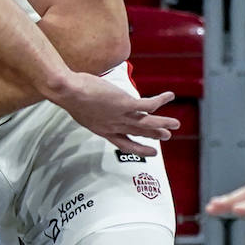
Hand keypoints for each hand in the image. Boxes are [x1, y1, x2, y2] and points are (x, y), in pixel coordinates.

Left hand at [53, 75, 177, 155]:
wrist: (68, 92)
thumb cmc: (70, 96)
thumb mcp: (80, 108)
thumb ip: (92, 111)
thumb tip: (92, 103)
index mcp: (102, 129)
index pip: (123, 142)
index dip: (139, 148)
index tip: (152, 152)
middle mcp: (114, 126)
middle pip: (138, 133)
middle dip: (154, 136)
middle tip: (167, 136)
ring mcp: (120, 116)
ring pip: (147, 123)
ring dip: (163, 123)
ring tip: (176, 124)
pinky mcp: (126, 104)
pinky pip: (149, 105)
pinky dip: (161, 100)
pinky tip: (170, 96)